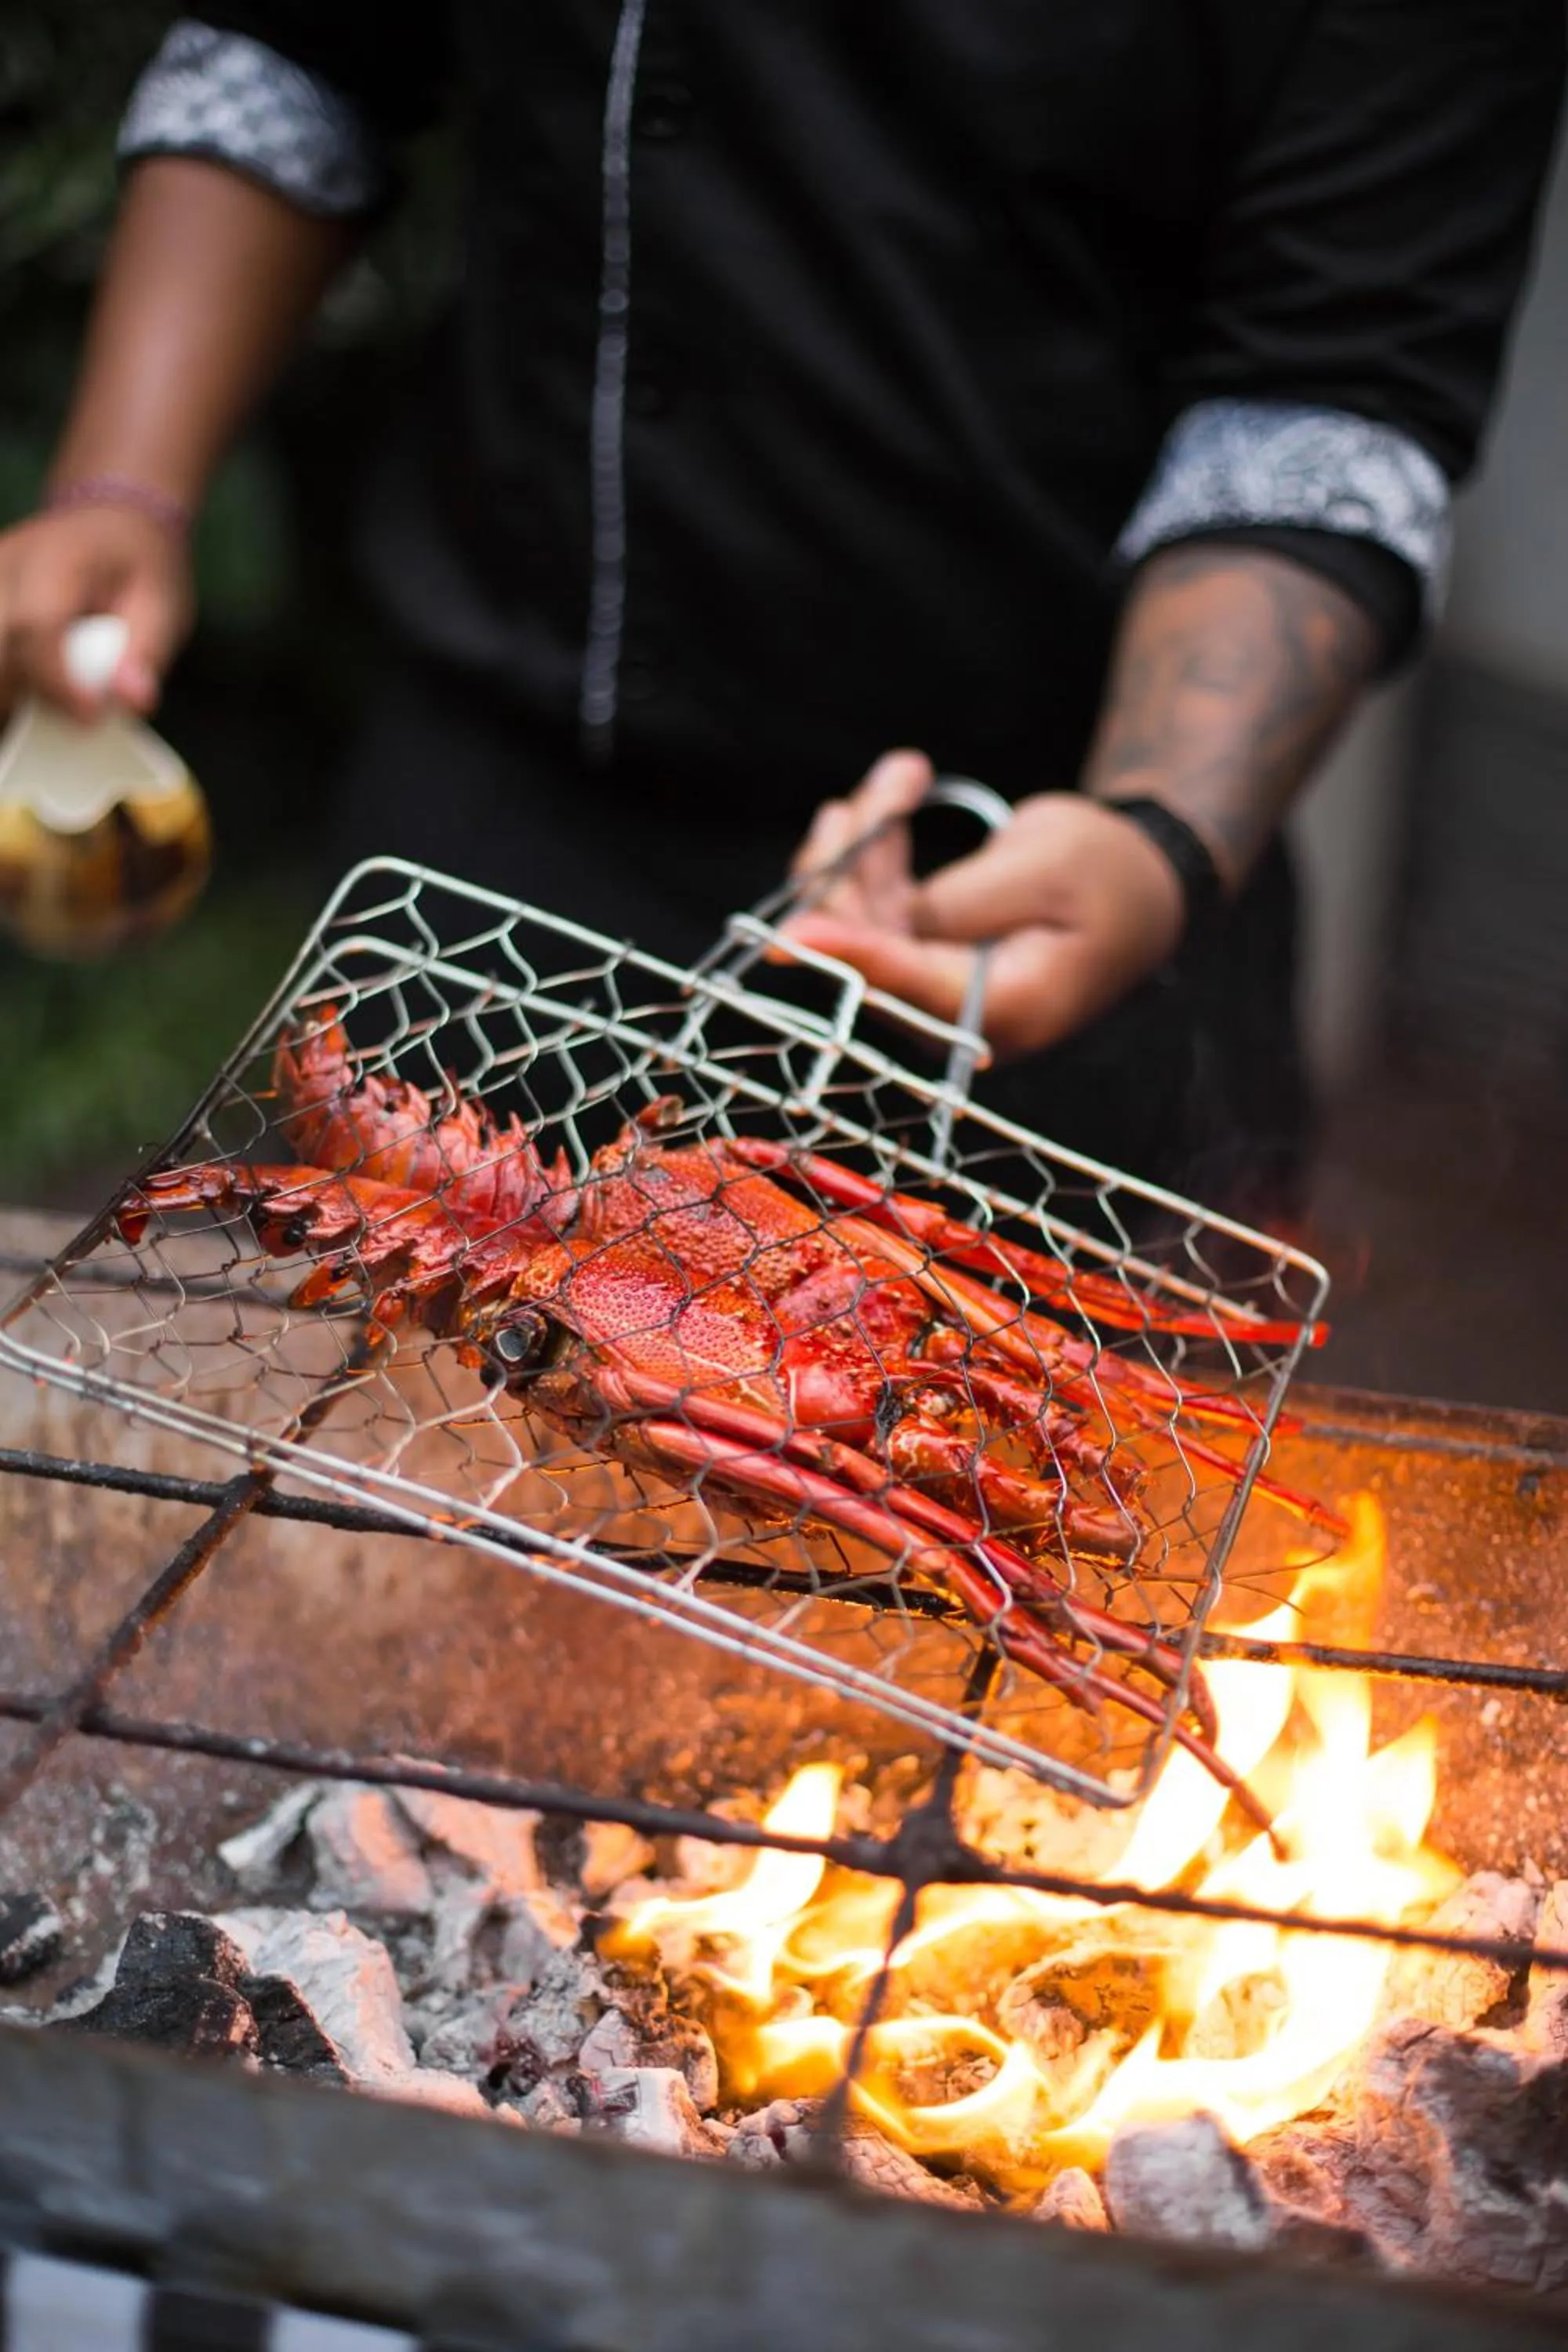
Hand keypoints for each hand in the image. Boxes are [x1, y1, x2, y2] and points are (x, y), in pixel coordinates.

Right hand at [0, 504, 192, 720]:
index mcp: (58, 561)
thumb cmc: (137, 566)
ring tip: (41, 709)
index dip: (56, 681)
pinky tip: (26, 694)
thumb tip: (133, 701)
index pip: (38, 626)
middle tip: (63, 722)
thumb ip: (146, 652)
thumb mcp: (162, 604)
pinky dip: (6, 677)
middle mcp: (9, 566)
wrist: (108, 522)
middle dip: (19, 695)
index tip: (88, 717)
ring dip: (7, 689)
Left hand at [780, 750, 1186, 1057]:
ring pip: (865, 921)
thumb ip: (958, 903)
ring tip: (900, 774)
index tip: (789, 936)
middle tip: (858, 801)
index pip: (910, 988)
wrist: (1142, 878)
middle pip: (871, 953)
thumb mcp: (1043, 868)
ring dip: (864, 845)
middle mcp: (964, 1015)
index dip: (848, 957)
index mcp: (1009, 1009)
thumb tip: (878, 927)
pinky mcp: (929, 954)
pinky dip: (878, 851)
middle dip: (848, 870)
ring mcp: (940, 986)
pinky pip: (879, 909)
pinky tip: (890, 794)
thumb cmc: (1107, 871)